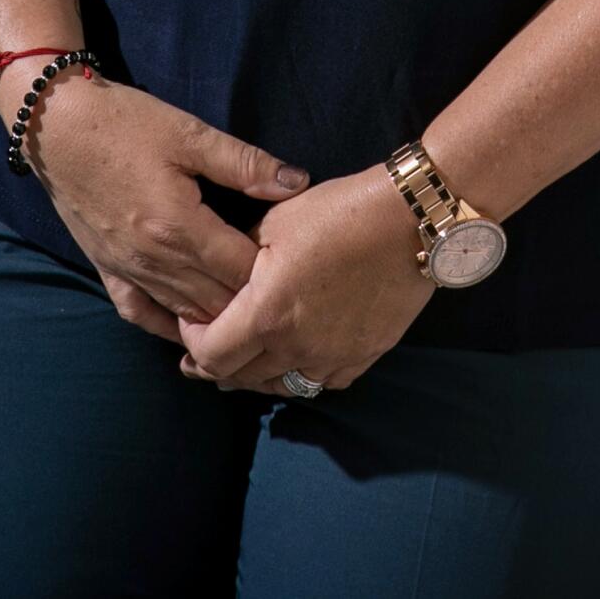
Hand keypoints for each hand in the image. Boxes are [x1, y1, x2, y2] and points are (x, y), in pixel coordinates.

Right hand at [14, 71, 310, 343]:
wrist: (57, 127)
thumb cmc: (126, 123)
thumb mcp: (191, 134)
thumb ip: (246, 163)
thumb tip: (298, 183)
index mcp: (179, 227)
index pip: (241, 269)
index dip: (274, 270)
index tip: (296, 262)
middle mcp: (153, 260)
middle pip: (216, 301)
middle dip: (252, 300)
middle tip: (281, 292)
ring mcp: (127, 270)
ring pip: (183, 314)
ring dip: (216, 319)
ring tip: (251, 316)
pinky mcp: (106, 270)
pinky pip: (141, 314)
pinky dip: (168, 326)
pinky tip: (188, 332)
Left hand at [176, 163, 435, 394]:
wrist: (409, 220)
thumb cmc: (339, 212)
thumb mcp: (275, 221)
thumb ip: (239, 258)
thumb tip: (224, 276)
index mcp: (267, 314)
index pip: (211, 354)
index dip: (192, 341)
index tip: (190, 322)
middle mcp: (296, 348)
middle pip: (240, 377)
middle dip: (215, 363)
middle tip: (203, 349)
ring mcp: (332, 359)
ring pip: (279, 387)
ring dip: (255, 375)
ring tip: (243, 360)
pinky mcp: (361, 358)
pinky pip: (319, 383)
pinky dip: (297, 375)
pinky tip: (293, 360)